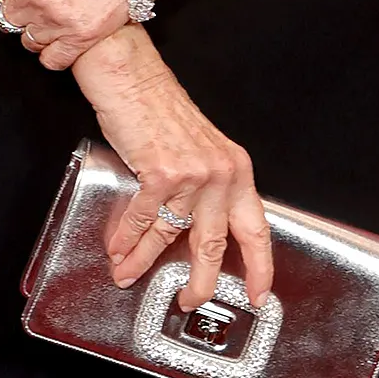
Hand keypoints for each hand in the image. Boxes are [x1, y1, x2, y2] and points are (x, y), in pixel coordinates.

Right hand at [72, 29, 273, 312]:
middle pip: (214, 244)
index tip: (259, 293)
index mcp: (236, 169)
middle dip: (201, 281)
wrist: (132, 76)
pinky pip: (142, 219)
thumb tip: (193, 231)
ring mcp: (192, 175)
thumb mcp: (200, 149)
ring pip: (170, 235)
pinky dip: (127, 239)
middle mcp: (220, 174)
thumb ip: (205, 188)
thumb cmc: (161, 108)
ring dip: (145, 261)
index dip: (260, 266)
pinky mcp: (160, 174)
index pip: (255, 227)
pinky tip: (118, 250)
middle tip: (191, 301)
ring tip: (130, 275)